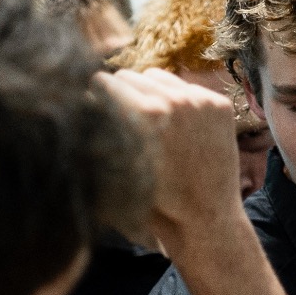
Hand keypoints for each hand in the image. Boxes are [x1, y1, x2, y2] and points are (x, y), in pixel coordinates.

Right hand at [98, 68, 289, 294]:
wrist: (206, 218)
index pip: (103, 80)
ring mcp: (201, 100)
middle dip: (122, 95)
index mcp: (143, 115)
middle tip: (124, 119)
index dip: (95, 96)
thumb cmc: (153, 201)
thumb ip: (99, 130)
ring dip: (149, 93)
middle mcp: (173, 101)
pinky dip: (178, 101)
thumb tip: (76, 99)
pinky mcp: (219, 104)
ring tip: (150, 123)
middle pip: (129, 75)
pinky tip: (179, 127)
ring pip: (157, 77)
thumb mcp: (116, 167)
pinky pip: (186, 86)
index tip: (95, 107)